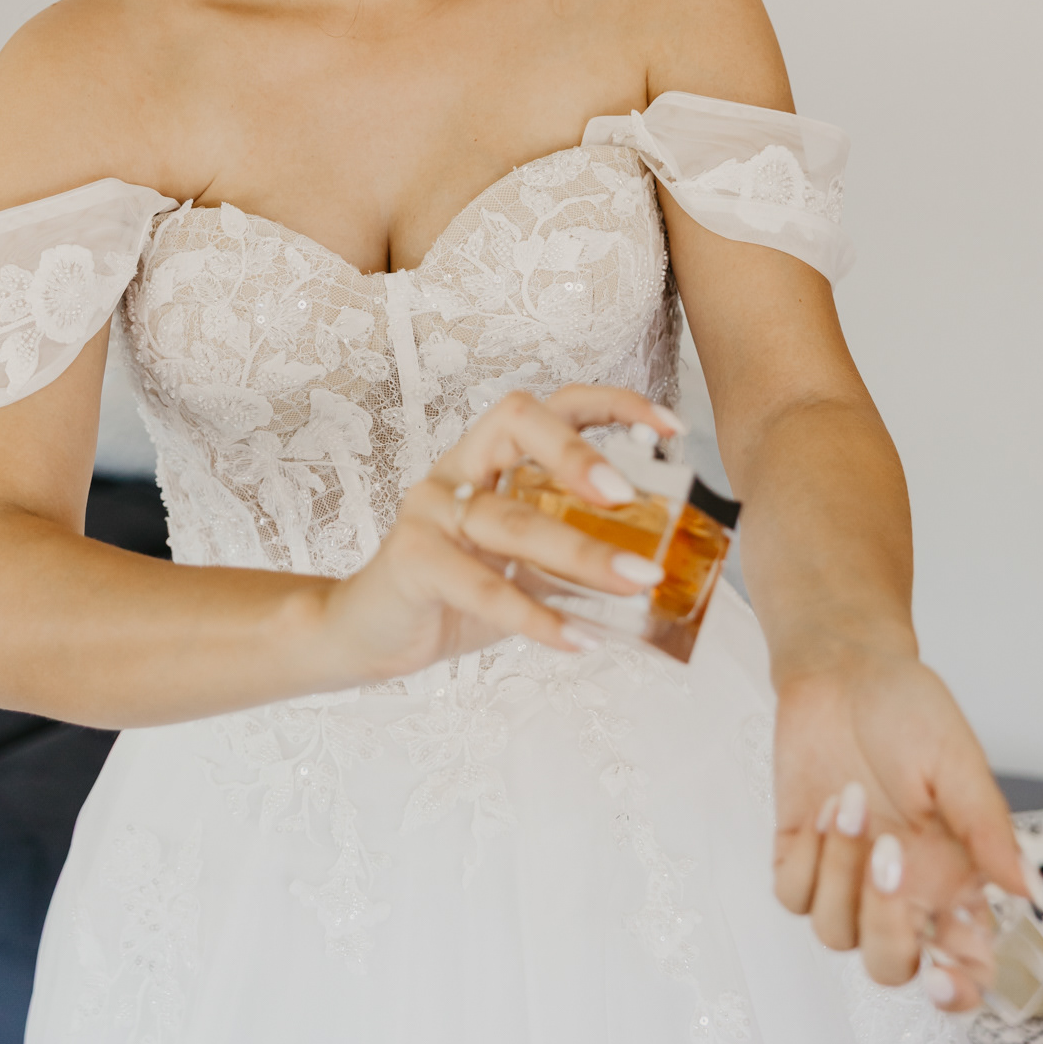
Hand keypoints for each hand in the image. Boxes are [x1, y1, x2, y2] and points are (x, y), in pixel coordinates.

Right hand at [323, 384, 678, 683]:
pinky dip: (534, 616)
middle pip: (518, 423)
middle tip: (628, 495)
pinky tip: (577, 639)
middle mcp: (461, 467)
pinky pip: (480, 585)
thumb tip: (657, 566)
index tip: (672, 430)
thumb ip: (574, 551)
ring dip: (581, 552)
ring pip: (510, 518)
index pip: (554, 404)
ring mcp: (431, 509)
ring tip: (636, 581)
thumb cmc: (455, 590)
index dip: (614, 405)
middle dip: (578, 452)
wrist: (370, 634)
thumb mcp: (523, 564)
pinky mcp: (412, 560)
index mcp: (492, 455)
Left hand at [772, 649, 1027, 1008]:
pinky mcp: (798, 851)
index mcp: (952, 876)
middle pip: (890, 965)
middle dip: (886, 924)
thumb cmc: (906, 706)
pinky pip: (792, 896)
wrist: (842, 665)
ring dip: (841, 869)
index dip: (957, 990)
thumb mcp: (956, 759)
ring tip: (852, 799)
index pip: (964, 965)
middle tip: (890, 853)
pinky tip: (823, 807)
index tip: (944, 977)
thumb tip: (1027, 890)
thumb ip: (988, 827)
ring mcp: (845, 873)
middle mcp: (901, 887)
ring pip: (835, 932)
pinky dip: (806, 859)